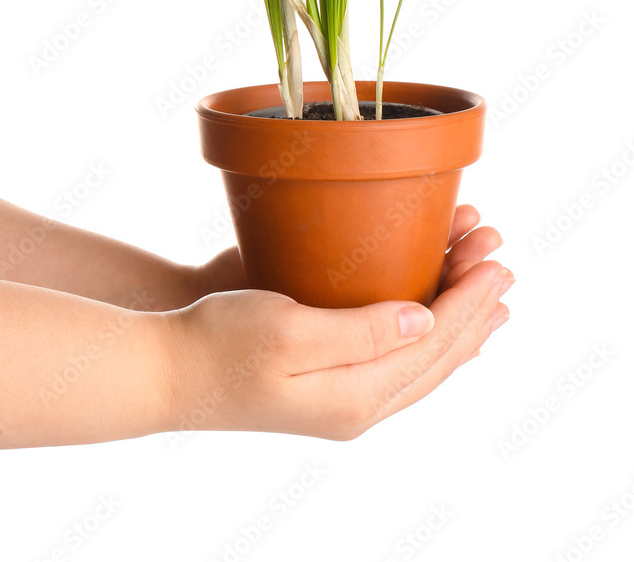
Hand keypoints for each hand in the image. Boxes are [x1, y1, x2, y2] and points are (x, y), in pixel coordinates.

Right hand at [161, 206, 512, 439]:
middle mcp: (358, 406)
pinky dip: (429, 342)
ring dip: (458, 326)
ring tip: (488, 298)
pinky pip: (398, 365)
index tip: (496, 265)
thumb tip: (424, 319)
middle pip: (437, 357)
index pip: (433, 344)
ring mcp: (343, 401)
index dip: (469, 302)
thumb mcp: (289, 331)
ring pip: (422, 363)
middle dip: (474, 311)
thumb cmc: (218, 342)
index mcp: (355, 395)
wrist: (168, 374)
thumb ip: (362, 331)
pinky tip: (436, 330)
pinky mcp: (328, 388)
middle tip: (502, 268)